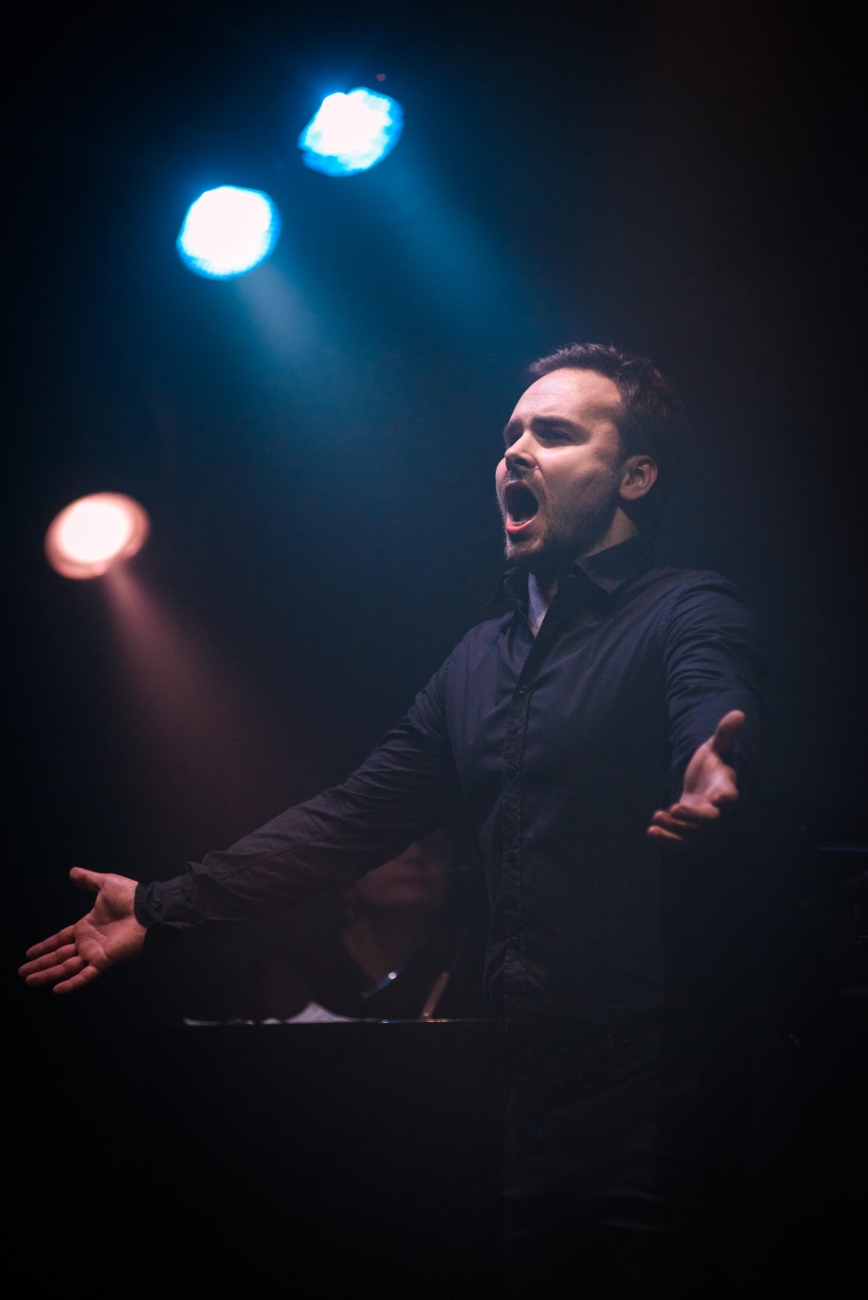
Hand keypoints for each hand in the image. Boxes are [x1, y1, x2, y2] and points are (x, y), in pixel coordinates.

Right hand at [19, 867, 145, 993]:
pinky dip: (71, 982)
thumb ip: (88, 880)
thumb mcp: (105, 885)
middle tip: (22, 972)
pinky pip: (85, 975)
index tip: (29, 953)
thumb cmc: (130, 897)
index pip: (60, 939)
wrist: (148, 908)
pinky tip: (56, 989)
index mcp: (86, 927)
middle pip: (58, 956)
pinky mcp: (104, 961)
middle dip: (40, 964)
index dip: (44, 946)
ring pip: (66, 967)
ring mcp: (95, 953)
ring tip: (29, 980)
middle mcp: (88, 942)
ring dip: (47, 974)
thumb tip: (72, 872)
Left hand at [647, 710, 744, 846]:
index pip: (730, 797)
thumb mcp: (715, 747)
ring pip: (693, 834)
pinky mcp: (689, 830)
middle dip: (693, 818)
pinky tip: (651, 831)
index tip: (719, 798)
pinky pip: (681, 842)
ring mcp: (702, 823)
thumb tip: (739, 712)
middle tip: (674, 808)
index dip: (726, 799)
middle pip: (710, 820)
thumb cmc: (712, 765)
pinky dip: (667, 840)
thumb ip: (725, 734)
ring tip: (656, 818)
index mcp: (725, 789)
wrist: (703, 784)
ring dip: (674, 830)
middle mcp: (716, 810)